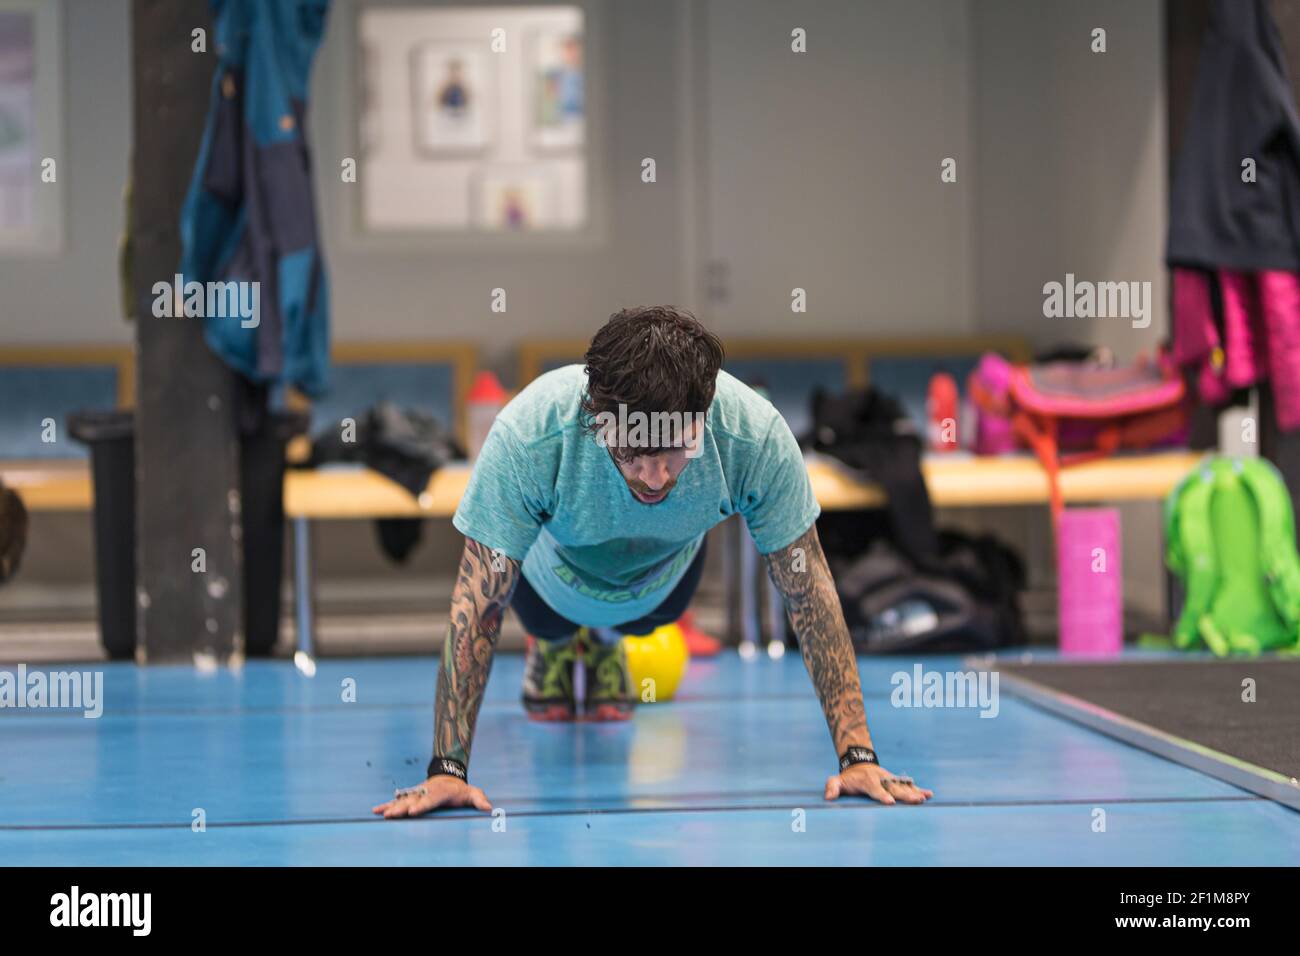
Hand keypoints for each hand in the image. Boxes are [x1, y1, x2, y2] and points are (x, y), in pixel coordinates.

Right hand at [372, 774, 492, 818]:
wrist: (448, 777)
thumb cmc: (460, 790)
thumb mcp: (472, 792)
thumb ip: (479, 799)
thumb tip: (488, 808)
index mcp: (441, 793)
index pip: (431, 799)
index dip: (422, 805)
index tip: (414, 811)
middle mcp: (426, 792)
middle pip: (413, 801)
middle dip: (402, 808)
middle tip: (392, 815)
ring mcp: (417, 794)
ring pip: (404, 800)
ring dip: (393, 807)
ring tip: (382, 814)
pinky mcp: (411, 796)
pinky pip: (398, 801)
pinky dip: (387, 805)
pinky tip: (376, 810)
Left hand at [825, 762, 932, 804]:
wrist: (859, 763)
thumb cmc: (848, 778)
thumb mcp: (837, 780)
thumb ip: (832, 787)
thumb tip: (828, 797)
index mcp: (867, 781)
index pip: (875, 789)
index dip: (882, 795)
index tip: (890, 802)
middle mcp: (881, 779)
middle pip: (894, 788)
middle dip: (905, 795)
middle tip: (916, 801)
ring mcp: (889, 779)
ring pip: (903, 786)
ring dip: (914, 792)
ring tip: (925, 798)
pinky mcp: (895, 781)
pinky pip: (908, 785)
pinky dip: (918, 789)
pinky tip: (929, 794)